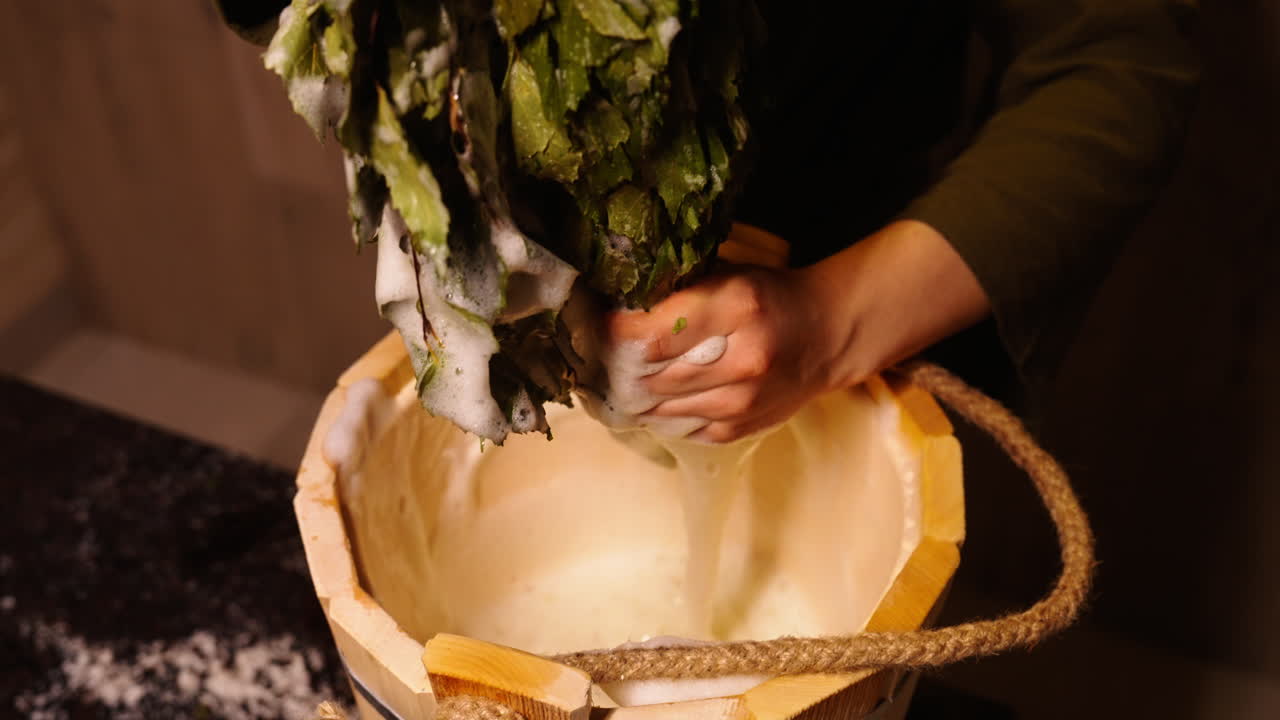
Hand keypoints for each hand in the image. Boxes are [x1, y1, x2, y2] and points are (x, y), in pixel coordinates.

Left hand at [607, 260, 840, 442]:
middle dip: (621, 369)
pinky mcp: (740, 429)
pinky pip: (681, 427)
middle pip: (652, 377)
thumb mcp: (728, 278)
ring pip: (661, 408)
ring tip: (626, 377)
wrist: (825, 337)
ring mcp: (743, 401)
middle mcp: (742, 359)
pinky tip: (660, 397)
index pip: (653, 335)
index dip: (618, 335)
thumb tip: (616, 315)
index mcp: (738, 307)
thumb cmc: (768, 299)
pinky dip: (663, 413)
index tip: (603, 327)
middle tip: (605, 357)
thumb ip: (679, 295)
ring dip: (638, 395)